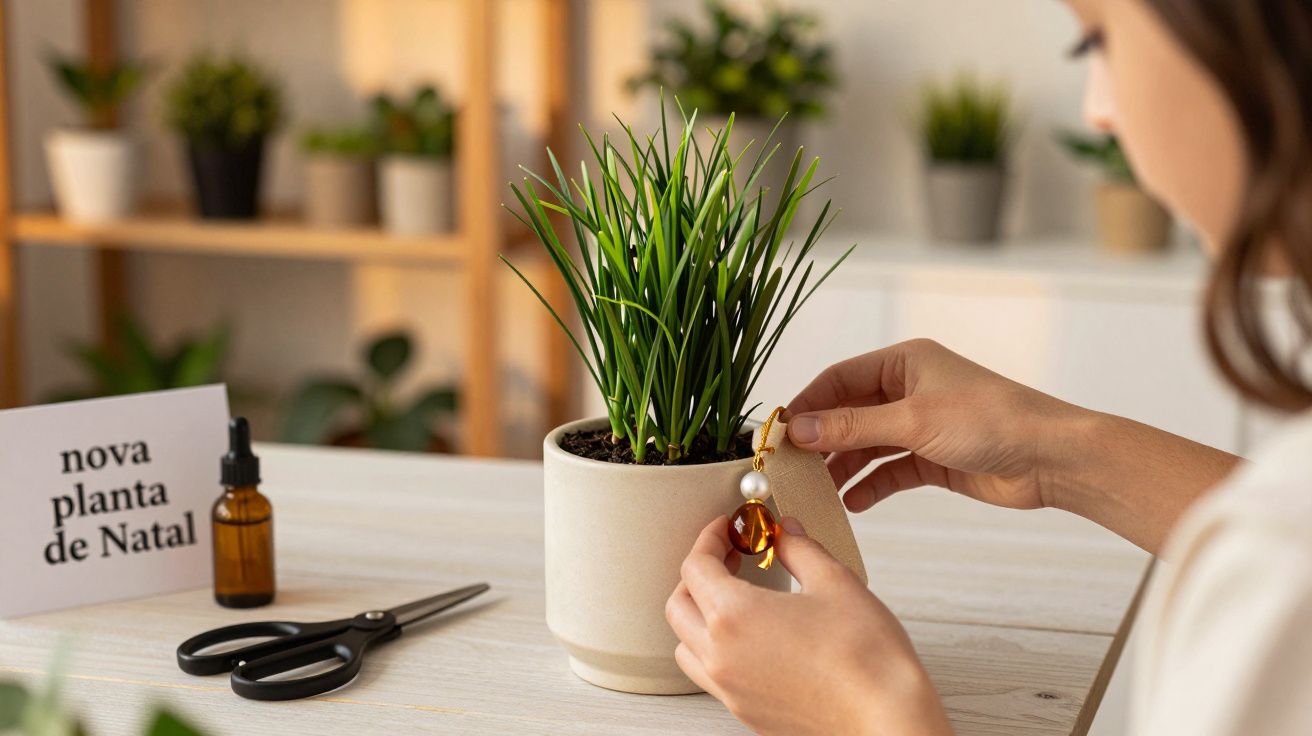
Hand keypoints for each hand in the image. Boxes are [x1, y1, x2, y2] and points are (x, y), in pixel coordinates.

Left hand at [666, 516, 952, 735]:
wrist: (886, 719)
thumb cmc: (865, 658)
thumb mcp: (834, 582)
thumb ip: (800, 549)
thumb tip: (786, 532)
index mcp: (734, 615)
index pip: (696, 566)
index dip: (710, 538)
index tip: (727, 529)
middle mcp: (721, 655)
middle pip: (678, 605)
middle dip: (698, 574)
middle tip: (730, 557)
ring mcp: (729, 689)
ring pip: (685, 645)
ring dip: (698, 616)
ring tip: (733, 598)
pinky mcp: (745, 711)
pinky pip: (709, 676)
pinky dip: (714, 650)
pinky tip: (751, 638)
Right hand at [786, 338, 1078, 513]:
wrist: (1051, 459)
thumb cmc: (992, 421)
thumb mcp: (913, 421)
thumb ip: (852, 426)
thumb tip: (799, 430)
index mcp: (904, 363)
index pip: (839, 379)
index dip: (806, 405)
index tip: (777, 434)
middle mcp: (909, 390)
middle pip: (848, 414)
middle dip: (820, 441)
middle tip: (790, 468)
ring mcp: (920, 425)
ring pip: (866, 445)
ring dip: (842, 467)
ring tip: (817, 491)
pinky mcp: (933, 458)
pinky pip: (890, 470)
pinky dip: (871, 485)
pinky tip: (853, 503)